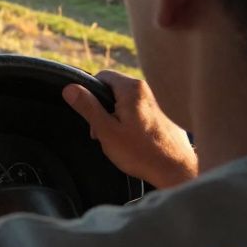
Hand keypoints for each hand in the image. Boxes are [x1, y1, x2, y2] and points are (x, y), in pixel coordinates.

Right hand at [63, 70, 197, 189]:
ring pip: (127, 102)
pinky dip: (132, 122)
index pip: (102, 76)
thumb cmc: (141, 152)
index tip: (92, 116)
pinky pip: (140, 111)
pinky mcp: (165, 114)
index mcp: (132, 88)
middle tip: (103, 132)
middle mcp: (147, 89)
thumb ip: (87, 107)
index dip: (91, 94)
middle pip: (115, 89)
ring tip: (119, 140)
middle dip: (104, 109)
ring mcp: (158, 102)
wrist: (177, 170)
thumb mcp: (106, 130)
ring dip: (117, 117)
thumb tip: (69, 88)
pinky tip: (135, 142)